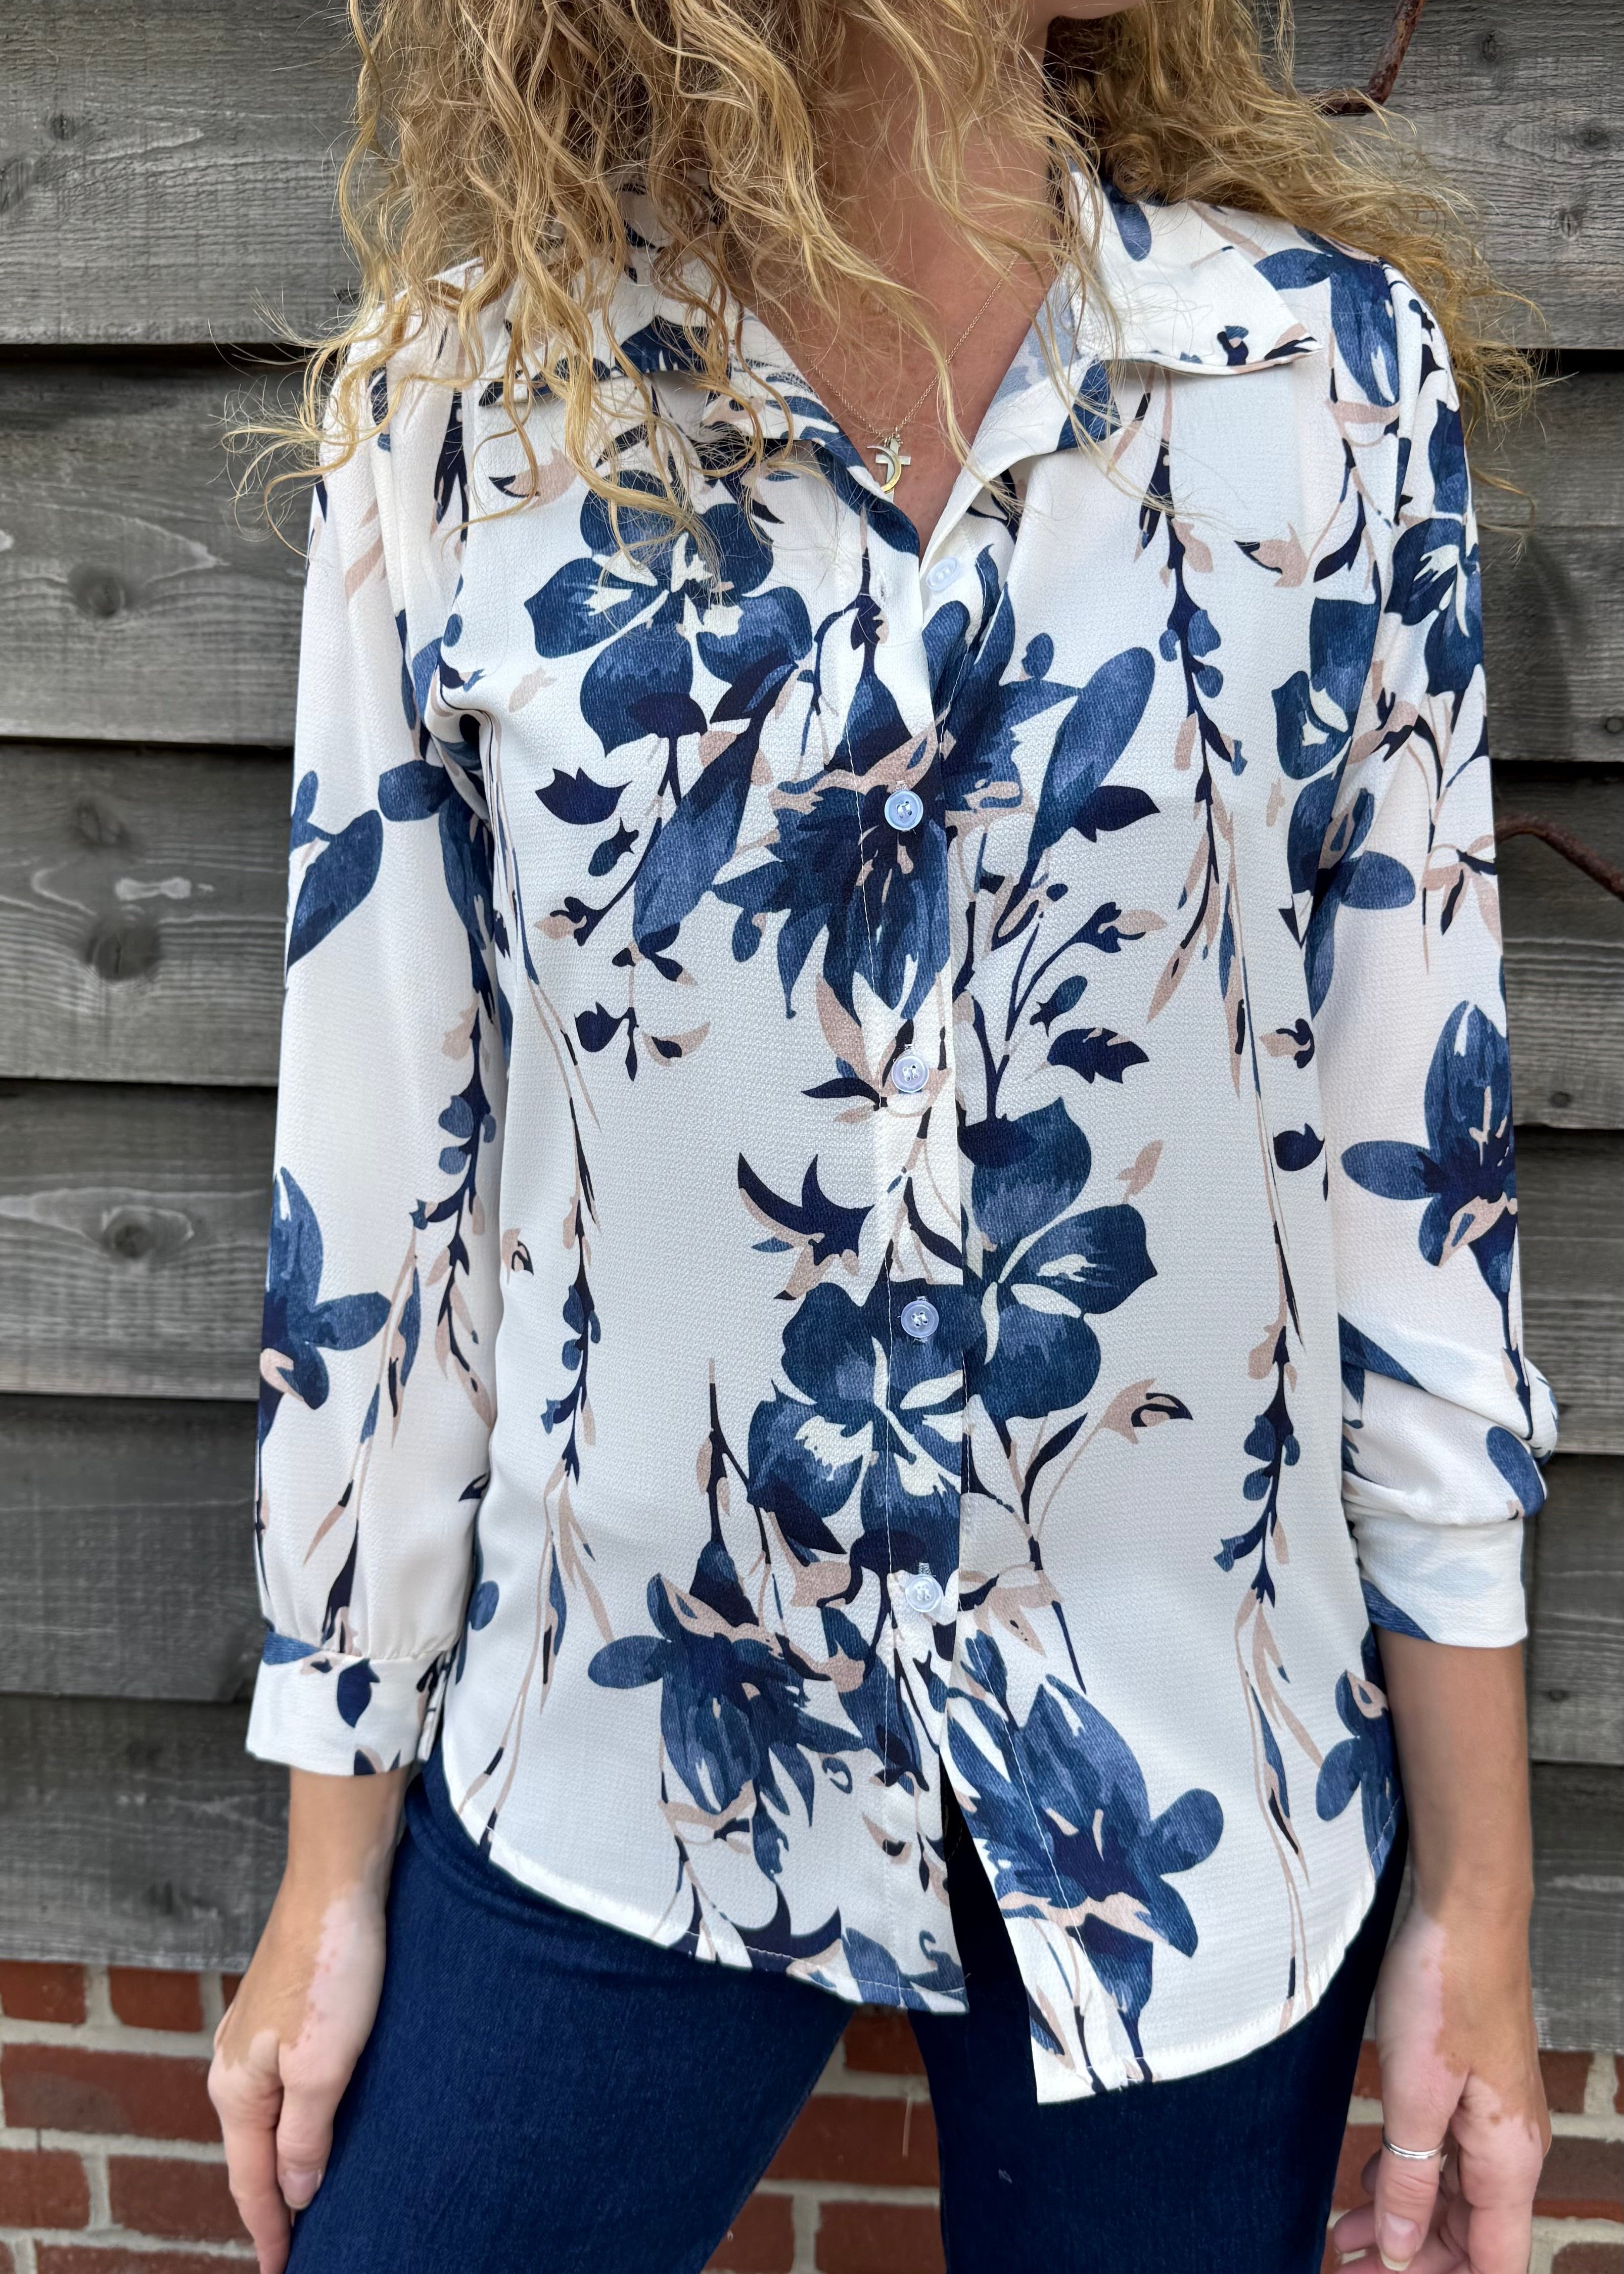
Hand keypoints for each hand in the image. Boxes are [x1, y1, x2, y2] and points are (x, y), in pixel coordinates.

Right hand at [208, 1767, 408, 2273]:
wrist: (338, 1882)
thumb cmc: (331, 1968)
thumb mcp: (323, 2065)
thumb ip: (306, 2134)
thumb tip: (296, 2192)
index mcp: (237, 2088)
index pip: (250, 2180)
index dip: (268, 2229)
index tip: (282, 2270)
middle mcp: (235, 2065)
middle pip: (253, 2152)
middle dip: (272, 2200)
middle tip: (295, 2244)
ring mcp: (256, 2035)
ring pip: (268, 2117)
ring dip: (286, 2158)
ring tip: (306, 2196)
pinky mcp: (283, 2010)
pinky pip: (284, 2084)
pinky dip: (297, 2117)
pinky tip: (317, 2122)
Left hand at [1328, 1897, 1549, 2272]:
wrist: (1464, 1914)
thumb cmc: (1444, 1991)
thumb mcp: (1414, 2094)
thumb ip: (1410, 2177)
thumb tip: (1404, 2251)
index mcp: (1508, 2161)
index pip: (1493, 2264)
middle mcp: (1511, 2149)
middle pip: (1471, 2238)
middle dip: (1412, 2260)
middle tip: (1345, 2264)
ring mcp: (1493, 2119)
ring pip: (1455, 2198)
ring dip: (1404, 2221)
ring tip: (1344, 2235)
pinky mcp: (1472, 2090)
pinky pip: (1448, 2156)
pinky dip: (1409, 2177)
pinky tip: (1370, 2182)